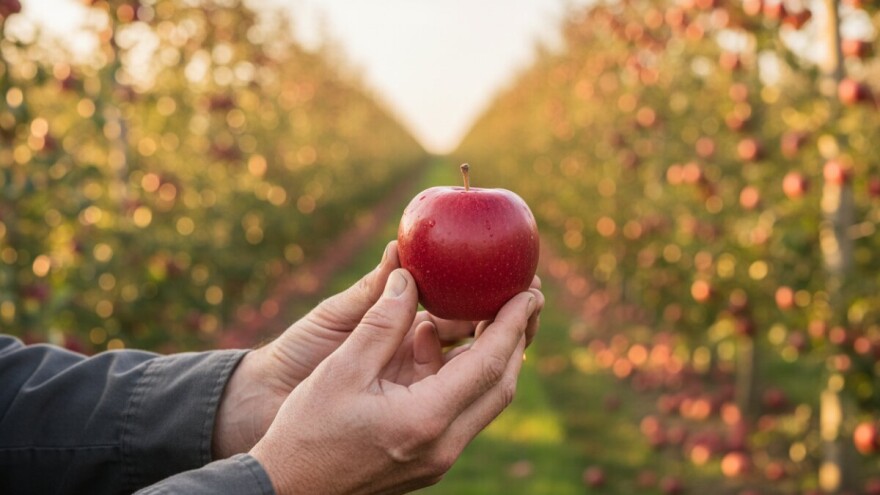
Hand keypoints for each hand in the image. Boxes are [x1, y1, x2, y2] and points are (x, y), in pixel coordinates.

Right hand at [249, 269, 541, 494]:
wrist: (288, 490)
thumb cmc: (306, 433)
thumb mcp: (340, 370)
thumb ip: (381, 323)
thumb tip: (409, 277)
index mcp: (425, 420)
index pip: (489, 364)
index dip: (513, 323)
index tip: (530, 290)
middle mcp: (444, 445)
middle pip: (502, 384)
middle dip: (517, 337)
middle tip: (524, 295)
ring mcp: (439, 457)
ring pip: (486, 399)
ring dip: (493, 355)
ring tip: (487, 311)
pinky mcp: (429, 457)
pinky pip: (462, 409)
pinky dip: (462, 373)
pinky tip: (433, 342)